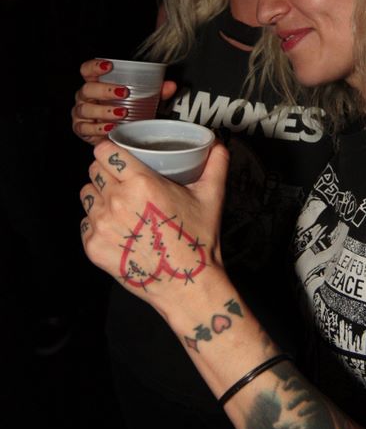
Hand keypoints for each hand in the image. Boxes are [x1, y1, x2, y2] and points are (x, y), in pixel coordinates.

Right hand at [71, 59, 176, 144]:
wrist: (115, 134)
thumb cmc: (124, 111)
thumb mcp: (141, 100)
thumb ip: (156, 92)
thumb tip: (170, 85)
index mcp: (95, 84)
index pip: (87, 70)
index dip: (95, 66)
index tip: (109, 66)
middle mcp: (85, 97)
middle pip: (87, 89)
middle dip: (105, 90)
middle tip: (124, 92)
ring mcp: (81, 113)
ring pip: (85, 109)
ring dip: (104, 111)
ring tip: (121, 113)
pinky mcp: (81, 129)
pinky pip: (85, 127)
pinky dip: (98, 128)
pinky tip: (109, 128)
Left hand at [80, 140, 229, 316]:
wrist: (185, 284)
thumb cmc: (197, 241)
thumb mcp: (211, 197)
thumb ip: (216, 164)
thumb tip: (218, 144)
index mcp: (141, 183)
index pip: (105, 152)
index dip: (110, 151)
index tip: (117, 156)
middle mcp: (116, 201)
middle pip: (94, 171)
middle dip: (105, 172)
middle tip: (122, 182)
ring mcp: (101, 225)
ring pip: (86, 195)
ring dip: (98, 196)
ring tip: (117, 205)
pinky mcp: (93, 247)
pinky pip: (84, 223)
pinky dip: (96, 223)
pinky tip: (116, 229)